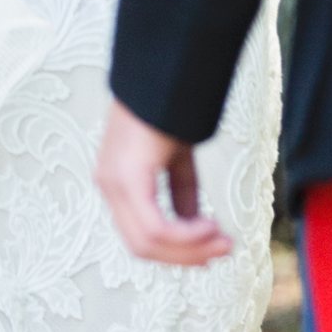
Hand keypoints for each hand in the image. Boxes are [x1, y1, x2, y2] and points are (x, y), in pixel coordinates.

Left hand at [95, 98, 232, 267]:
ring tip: (222, 240)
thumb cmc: (168, 108)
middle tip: (224, 250)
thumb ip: (180, 193)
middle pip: (142, 247)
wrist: (164, 74)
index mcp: (116, 184)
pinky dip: (185, 235)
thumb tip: (193, 226)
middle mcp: (108, 187)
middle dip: (186, 256)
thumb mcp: (176, 159)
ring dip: (189, 249)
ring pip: (147, 243)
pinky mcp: (127, 178)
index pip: (139, 236)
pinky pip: (155, 227)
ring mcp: (113, 183)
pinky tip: (210, 225)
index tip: (211, 250)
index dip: (175, 252)